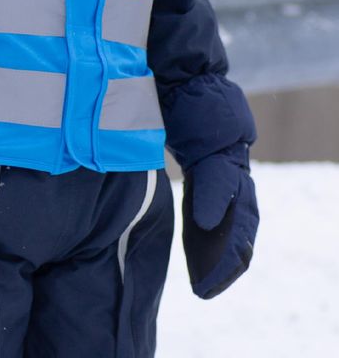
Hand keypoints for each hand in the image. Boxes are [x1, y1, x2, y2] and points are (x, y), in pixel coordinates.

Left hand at [181, 143, 258, 298]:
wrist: (215, 154)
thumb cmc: (214, 168)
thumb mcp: (213, 179)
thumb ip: (209, 200)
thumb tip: (205, 224)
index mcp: (246, 215)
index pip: (238, 252)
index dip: (224, 271)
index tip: (209, 285)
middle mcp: (245, 224)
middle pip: (237, 258)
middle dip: (222, 277)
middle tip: (204, 292)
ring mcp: (237, 224)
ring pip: (231, 255)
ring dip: (218, 273)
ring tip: (202, 288)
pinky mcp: (225, 222)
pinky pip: (223, 246)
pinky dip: (212, 260)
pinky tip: (199, 270)